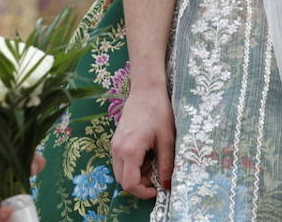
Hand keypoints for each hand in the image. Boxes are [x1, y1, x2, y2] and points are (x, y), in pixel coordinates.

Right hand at [111, 84, 175, 200]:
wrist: (146, 90)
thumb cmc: (158, 111)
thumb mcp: (167, 139)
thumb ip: (166, 164)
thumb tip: (167, 185)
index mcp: (129, 151)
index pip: (129, 184)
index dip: (143, 192)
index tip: (158, 189)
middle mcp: (117, 150)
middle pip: (122, 181)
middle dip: (140, 184)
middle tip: (157, 176)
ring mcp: (114, 145)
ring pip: (120, 172)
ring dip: (136, 175)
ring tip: (154, 162)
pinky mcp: (116, 141)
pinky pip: (121, 162)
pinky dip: (133, 166)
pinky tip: (147, 155)